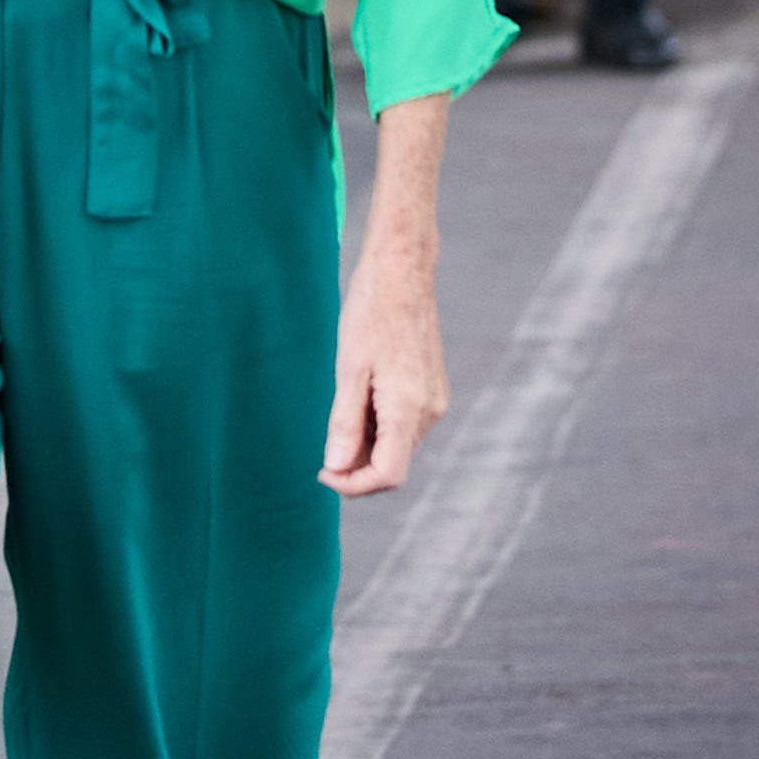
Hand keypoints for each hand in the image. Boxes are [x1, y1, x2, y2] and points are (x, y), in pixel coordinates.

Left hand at [321, 200, 448, 494]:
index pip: (388, 475)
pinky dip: (380, 426)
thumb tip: (337, 466)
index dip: (353, 485)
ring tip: (344, 405)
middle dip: (357, 465)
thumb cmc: (371, 313)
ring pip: (398, 446)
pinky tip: (361, 396)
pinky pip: (405, 426)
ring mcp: (434, 402)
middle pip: (393, 464)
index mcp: (408, 408)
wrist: (402, 273)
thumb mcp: (348, 369)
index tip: (323, 471)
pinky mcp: (432, 391)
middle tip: (325, 444)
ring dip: (367, 444)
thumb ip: (345, 422)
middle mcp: (429, 411)